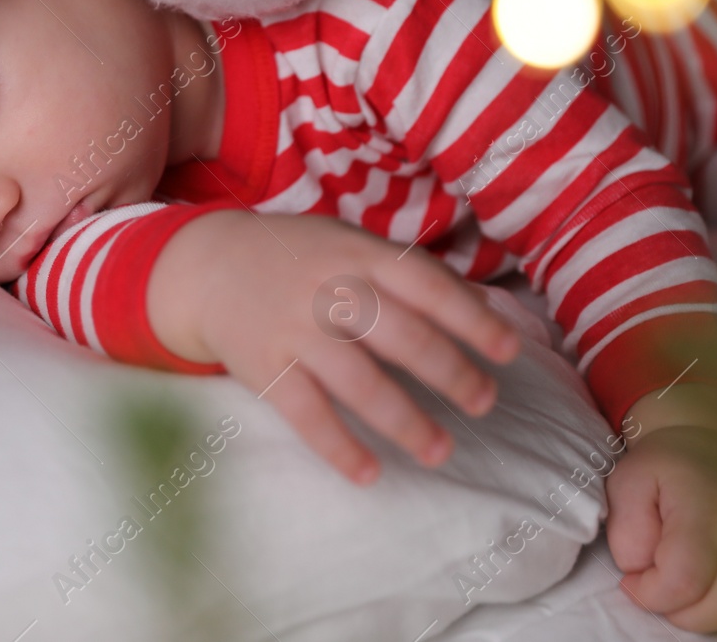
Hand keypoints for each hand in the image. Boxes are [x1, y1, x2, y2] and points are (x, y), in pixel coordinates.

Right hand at [146, 209, 520, 483]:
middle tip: (484, 403)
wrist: (207, 266)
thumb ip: (412, 272)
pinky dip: (338, 447)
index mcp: (357, 254)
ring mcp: (294, 329)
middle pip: (400, 335)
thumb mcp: (351, 244)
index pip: (425, 285)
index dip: (471, 319)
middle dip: (450, 373)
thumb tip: (487, 307)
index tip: (509, 351)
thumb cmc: (298, 257)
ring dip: (405, 421)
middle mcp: (329, 289)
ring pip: (358, 381)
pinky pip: (305, 414)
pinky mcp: (264, 367)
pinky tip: (370, 473)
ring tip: (441, 451)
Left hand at [609, 386, 716, 637]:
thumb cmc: (667, 468)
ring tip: (688, 589)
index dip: (649, 593)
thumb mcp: (627, 481)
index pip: (683, 580)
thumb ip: (626, 530)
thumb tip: (642, 571)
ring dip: (710, 619)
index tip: (634, 578)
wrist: (715, 447)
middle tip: (659, 582)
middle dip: (677, 609)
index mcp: (709, 508)